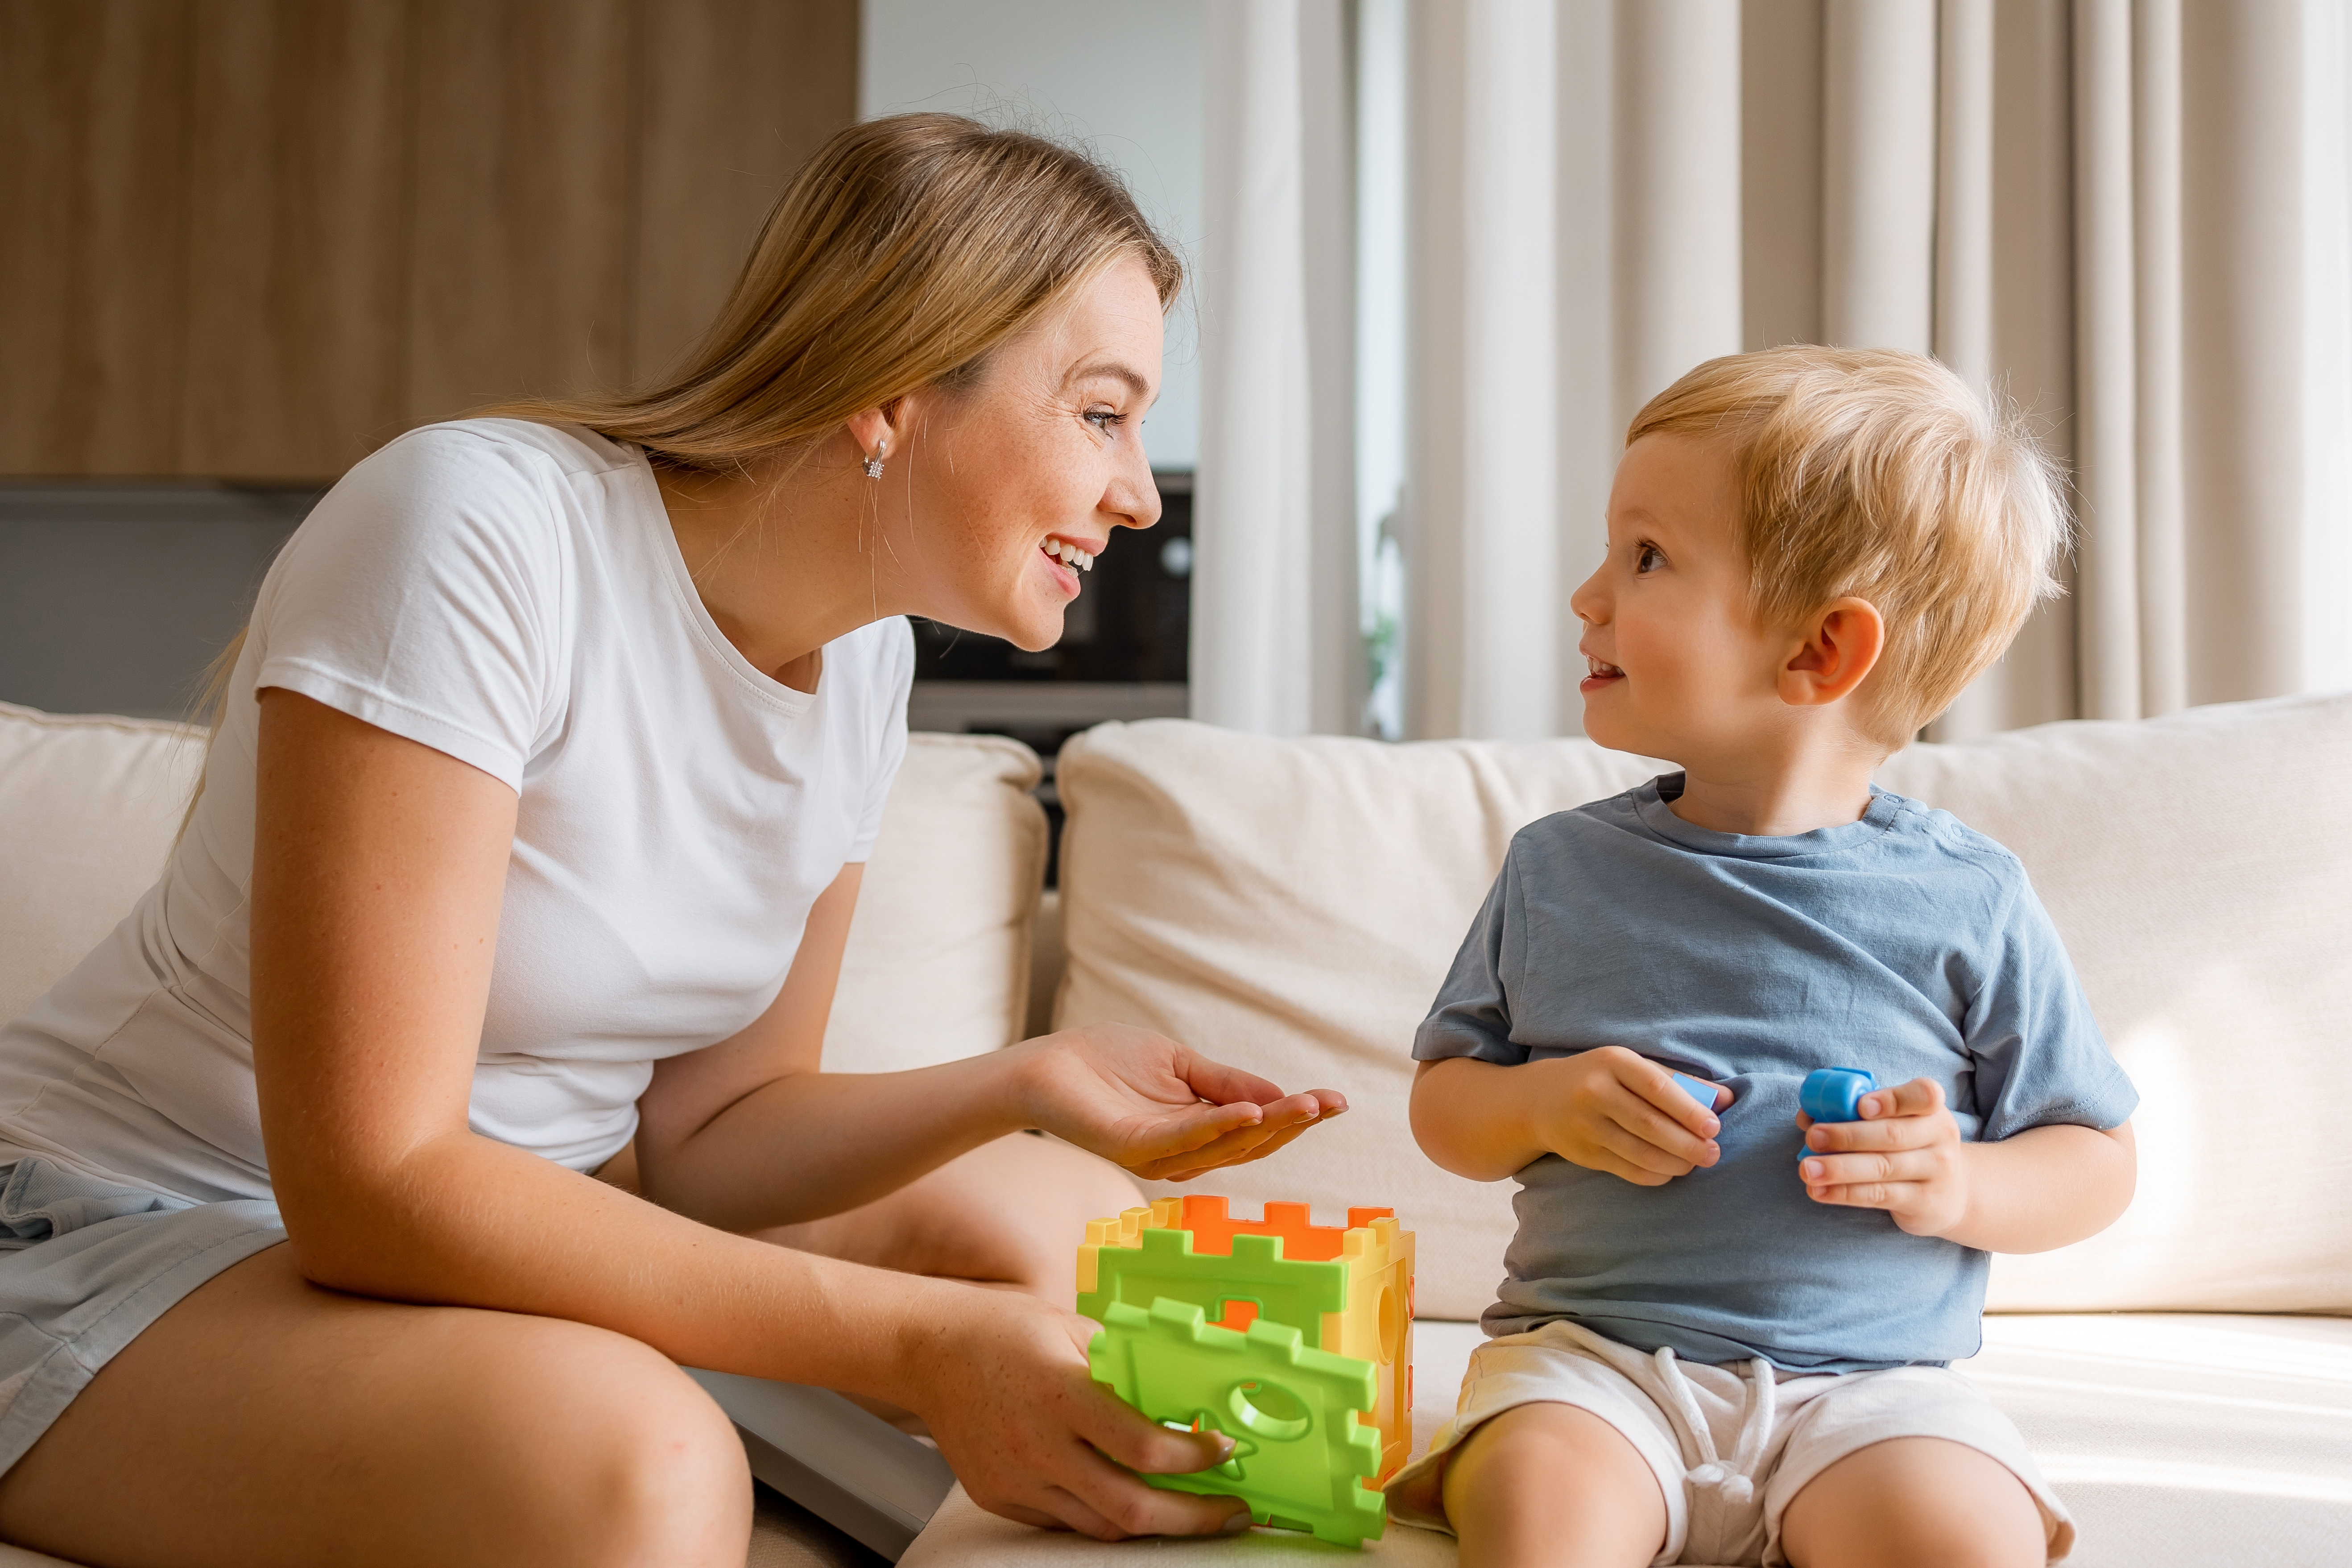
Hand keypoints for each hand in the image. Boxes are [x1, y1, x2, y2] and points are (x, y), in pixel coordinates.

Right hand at [904, 1286, 1250, 1538]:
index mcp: (1061, 1393)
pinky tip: (1128, 1498)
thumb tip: (1183, 1396)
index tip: (1224, 1448)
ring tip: (1189, 1509)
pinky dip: (1103, 1515)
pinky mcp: (1000, 1498)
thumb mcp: (1074, 1330)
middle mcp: (1038, 1446)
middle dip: (1193, 1518)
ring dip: (1153, 1522)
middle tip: (1231, 1511)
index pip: (1143, 1446)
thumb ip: (1123, 1367)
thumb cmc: (1006, 1330)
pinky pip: (1065, 1522)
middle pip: (1131, 1507)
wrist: (930, 1351)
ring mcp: (1016, 1480)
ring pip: (1101, 1526)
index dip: (1195, 1457)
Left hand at [1010, 1023, 1346, 1181]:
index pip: (1257, 1130)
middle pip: (1250, 1144)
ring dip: (1267, 1126)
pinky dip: (1218, 1126)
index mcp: (1198, 1133)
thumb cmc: (1109, 1062)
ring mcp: (1159, 1156)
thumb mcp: (1182, 1065)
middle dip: (1293, 1124)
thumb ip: (1227, 1083)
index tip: (1337, 1101)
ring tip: (1304, 1105)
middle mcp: (1184, 1154)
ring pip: (1224, 1145)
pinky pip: (1182, 1140)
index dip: (1297, 1117)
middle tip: (1330, 1104)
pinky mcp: (1133, 1148)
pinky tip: (1249, 1113)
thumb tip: (1282, 1097)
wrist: (1049, 1065)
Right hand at [1532, 1046, 1723, 1185]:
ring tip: (1696, 1164)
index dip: (1688, 1110)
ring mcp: (1586, 1125)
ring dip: (1675, 1163)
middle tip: (1713, 1154)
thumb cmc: (1601, 1078)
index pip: (1657, 1087)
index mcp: (1613, 1062)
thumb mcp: (1633, 1067)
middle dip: (1687, 1144)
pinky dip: (1654, 1175)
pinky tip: (1670, 1171)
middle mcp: (1595, 1092)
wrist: (1540, 1099)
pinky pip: (1626, 1170)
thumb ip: (1679, 1081)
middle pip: (1649, 1124)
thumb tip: (1727, 1099)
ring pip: (1639, 1152)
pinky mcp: (1583, 1153)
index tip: (1714, 1127)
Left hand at [1798, 1076, 1968, 1236]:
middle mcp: (1939, 1137)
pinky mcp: (1924, 1202)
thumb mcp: (1896, 1123)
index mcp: (1931, 1109)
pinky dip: (1845, 1193)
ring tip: (1807, 1169)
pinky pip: (1879, 1195)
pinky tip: (1819, 1191)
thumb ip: (1857, 1113)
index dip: (1892, 1099)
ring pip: (1883, 1167)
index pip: (1923, 1096)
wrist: (1953, 1193)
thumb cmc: (1909, 1146)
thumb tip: (1807, 1114)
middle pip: (1892, 1134)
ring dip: (1839, 1168)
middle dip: (1847, 1135)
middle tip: (1812, 1137)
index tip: (1860, 1105)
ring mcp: (1936, 1172)